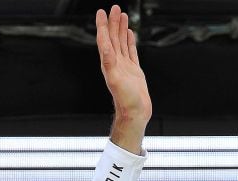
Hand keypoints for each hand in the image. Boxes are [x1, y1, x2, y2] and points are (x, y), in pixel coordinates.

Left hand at [95, 4, 150, 153]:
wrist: (135, 113)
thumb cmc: (126, 100)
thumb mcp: (115, 79)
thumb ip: (109, 63)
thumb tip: (104, 47)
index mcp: (108, 63)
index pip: (104, 40)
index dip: (102, 26)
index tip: (102, 12)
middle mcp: (114, 63)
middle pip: (112, 38)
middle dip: (112, 22)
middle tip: (114, 8)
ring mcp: (124, 66)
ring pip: (121, 42)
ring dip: (120, 29)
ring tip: (121, 15)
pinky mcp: (133, 70)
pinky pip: (131, 51)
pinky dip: (129, 41)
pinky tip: (129, 33)